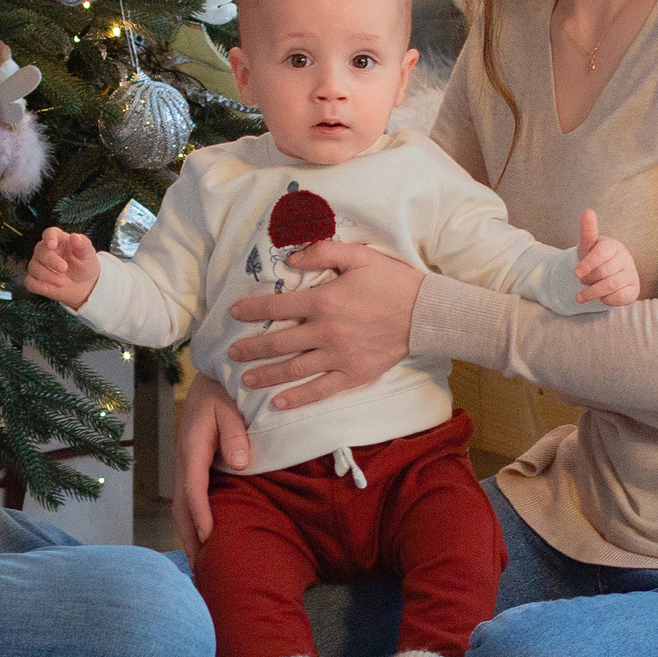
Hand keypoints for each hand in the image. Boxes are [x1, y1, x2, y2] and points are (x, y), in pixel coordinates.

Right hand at [26, 226, 99, 309]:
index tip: (51, 245)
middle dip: (51, 260)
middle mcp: (46, 251)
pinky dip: (38, 286)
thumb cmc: (85, 265)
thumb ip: (82, 245)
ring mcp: (39, 265)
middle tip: (64, 268)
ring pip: (34, 267)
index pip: (49, 233)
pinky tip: (49, 287)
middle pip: (40, 251)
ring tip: (62, 282)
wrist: (86, 285)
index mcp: (58, 240)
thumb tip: (75, 237)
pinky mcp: (36, 280)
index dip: (49, 238)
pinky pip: (30, 282)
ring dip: (47, 275)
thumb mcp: (88, 254)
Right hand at [172, 374, 251, 557]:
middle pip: (181, 506)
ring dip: (188, 534)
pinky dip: (191, 521)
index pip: (193, 488)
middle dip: (190, 537)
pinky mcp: (189, 466)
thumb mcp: (230, 407)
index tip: (209, 539)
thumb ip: (236, 434)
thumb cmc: (224, 391)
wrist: (210, 378)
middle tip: (203, 569)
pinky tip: (202, 537)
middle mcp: (182, 460)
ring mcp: (183, 464)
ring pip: (180, 506)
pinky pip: (187, 499)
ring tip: (201, 564)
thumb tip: (240, 464)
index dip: (201, 515)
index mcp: (192, 447)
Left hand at [224, 239, 422, 411]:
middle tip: (231, 355)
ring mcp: (339, 357)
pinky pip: (320, 389)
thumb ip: (322, 253)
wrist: (426, 314)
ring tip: (246, 381)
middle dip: (251, 349)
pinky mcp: (353, 375)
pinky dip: (298, 398)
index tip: (233, 313)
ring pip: (293, 369)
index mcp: (324, 301)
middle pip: (278, 342)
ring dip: (266, 375)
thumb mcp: (359, 256)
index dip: (252, 309)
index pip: (277, 306)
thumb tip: (291, 258)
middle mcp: (325, 332)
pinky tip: (278, 403)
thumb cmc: (392, 282)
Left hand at [574, 209, 640, 306]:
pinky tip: (601, 296)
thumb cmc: (595, 257)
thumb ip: (587, 230)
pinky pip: (618, 298)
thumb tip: (588, 211)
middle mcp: (625, 259)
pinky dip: (605, 300)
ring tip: (581, 296)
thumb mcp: (588, 245)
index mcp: (613, 245)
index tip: (575, 274)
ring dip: (592, 293)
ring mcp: (631, 274)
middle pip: (603, 272)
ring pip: (610, 286)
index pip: (601, 254)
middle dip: (588, 279)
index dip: (588, 264)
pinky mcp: (634, 289)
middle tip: (581, 280)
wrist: (606, 274)